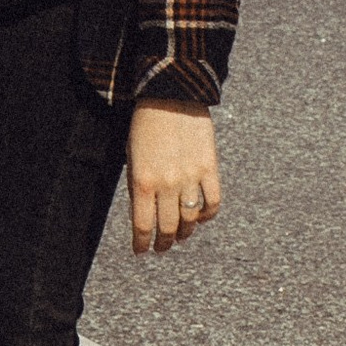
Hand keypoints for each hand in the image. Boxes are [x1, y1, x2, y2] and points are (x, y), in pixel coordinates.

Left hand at [127, 106, 219, 257]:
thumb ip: (138, 186)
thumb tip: (145, 213)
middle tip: (162, 247)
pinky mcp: (209, 167)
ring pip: (190, 219)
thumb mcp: (132, 156)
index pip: (142, 226)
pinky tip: (201, 216)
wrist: (169, 94)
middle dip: (164, 242)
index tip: (142, 251)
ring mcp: (190, 176)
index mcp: (141, 181)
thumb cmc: (145, 124)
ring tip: (181, 234)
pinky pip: (213, 201)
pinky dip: (208, 214)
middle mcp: (166, 183)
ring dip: (185, 231)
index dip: (142, 244)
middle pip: (168, 227)